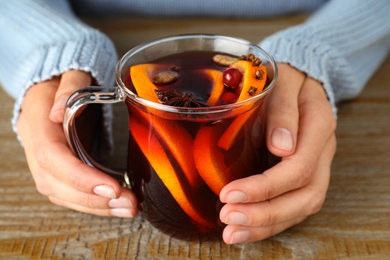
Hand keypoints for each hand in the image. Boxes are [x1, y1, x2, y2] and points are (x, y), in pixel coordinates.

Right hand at [17, 70, 137, 217]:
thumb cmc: (64, 80)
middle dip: (94, 199)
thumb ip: (68, 86)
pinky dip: (93, 203)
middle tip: (129, 204)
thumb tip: (58, 111)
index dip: (79, 176)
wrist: (51, 88)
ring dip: (97, 207)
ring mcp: (43, 162)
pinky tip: (116, 206)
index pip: (52, 157)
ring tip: (128, 208)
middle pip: (57, 184)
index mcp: (38, 123)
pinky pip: (69, 194)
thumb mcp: (69, 73)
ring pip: (62, 195)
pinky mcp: (55, 170)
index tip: (113, 187)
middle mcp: (36, 147)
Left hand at [219, 63, 336, 243]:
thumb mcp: (281, 82)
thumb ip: (283, 111)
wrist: (294, 82)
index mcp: (318, 126)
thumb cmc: (283, 79)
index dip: (265, 186)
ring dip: (265, 225)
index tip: (229, 194)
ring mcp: (314, 166)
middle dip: (265, 213)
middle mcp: (321, 152)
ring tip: (232, 233)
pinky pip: (291, 206)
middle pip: (304, 196)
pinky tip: (243, 228)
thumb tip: (282, 147)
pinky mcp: (301, 176)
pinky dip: (267, 222)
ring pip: (300, 208)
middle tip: (228, 219)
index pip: (299, 168)